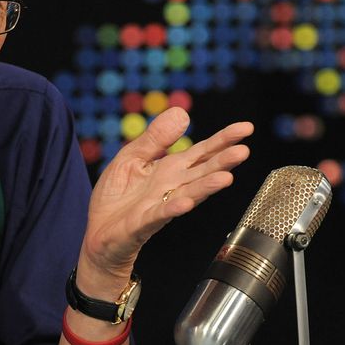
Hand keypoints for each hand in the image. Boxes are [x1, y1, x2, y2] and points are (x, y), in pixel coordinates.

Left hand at [80, 108, 252, 276]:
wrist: (98, 233)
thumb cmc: (117, 196)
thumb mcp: (132, 156)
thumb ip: (155, 137)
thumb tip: (182, 112)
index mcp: (170, 168)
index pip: (202, 151)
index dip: (223, 139)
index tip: (246, 128)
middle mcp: (172, 186)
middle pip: (202, 171)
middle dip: (223, 162)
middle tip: (244, 151)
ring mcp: (160, 205)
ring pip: (188, 194)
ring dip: (206, 187)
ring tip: (226, 178)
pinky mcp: (143, 222)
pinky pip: (160, 214)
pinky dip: (173, 208)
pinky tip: (185, 202)